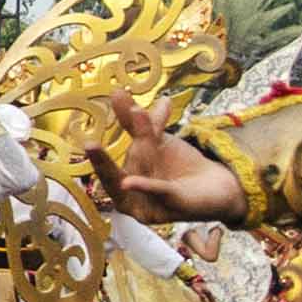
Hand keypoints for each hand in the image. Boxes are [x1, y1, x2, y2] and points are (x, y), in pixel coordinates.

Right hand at [93, 100, 244, 224]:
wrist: (215, 184)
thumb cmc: (177, 166)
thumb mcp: (155, 140)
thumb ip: (137, 122)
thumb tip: (117, 92)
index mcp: (120, 186)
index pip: (107, 170)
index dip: (98, 156)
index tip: (87, 141)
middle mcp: (130, 201)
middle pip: (118, 177)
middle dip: (103, 163)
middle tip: (89, 145)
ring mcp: (150, 208)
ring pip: (143, 174)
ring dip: (143, 146)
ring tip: (138, 114)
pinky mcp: (172, 209)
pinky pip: (161, 193)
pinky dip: (148, 185)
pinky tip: (131, 181)